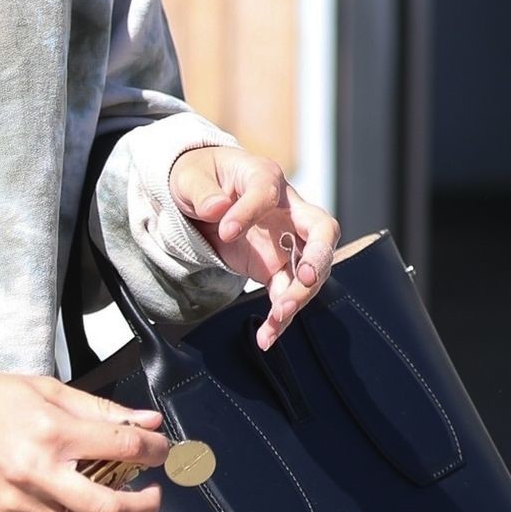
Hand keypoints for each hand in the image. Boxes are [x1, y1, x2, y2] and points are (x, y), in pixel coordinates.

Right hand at [0, 370, 170, 511]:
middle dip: (143, 506)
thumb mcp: (45, 390)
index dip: (154, 451)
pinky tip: (55, 505)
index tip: (161, 453)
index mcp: (52, 431)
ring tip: (92, 497)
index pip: (123, 446)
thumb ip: (98, 410)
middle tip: (151, 498)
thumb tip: (149, 423)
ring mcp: (19, 504)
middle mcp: (39, 471)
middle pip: (110, 508)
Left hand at [168, 146, 340, 350]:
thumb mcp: (190, 178)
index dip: (249, 211)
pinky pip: (287, 293)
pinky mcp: (277, 267)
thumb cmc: (201, 177)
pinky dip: (280, 316)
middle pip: (321, 231)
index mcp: (264, 176)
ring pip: (310, 271)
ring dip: (298, 295)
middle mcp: (286, 209)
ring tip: (278, 316)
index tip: (225, 230)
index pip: (267, 192)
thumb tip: (216, 207)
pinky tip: (267, 335)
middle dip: (319, 255)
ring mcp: (286, 241)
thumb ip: (202, 192)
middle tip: (306, 277)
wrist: (199, 196)